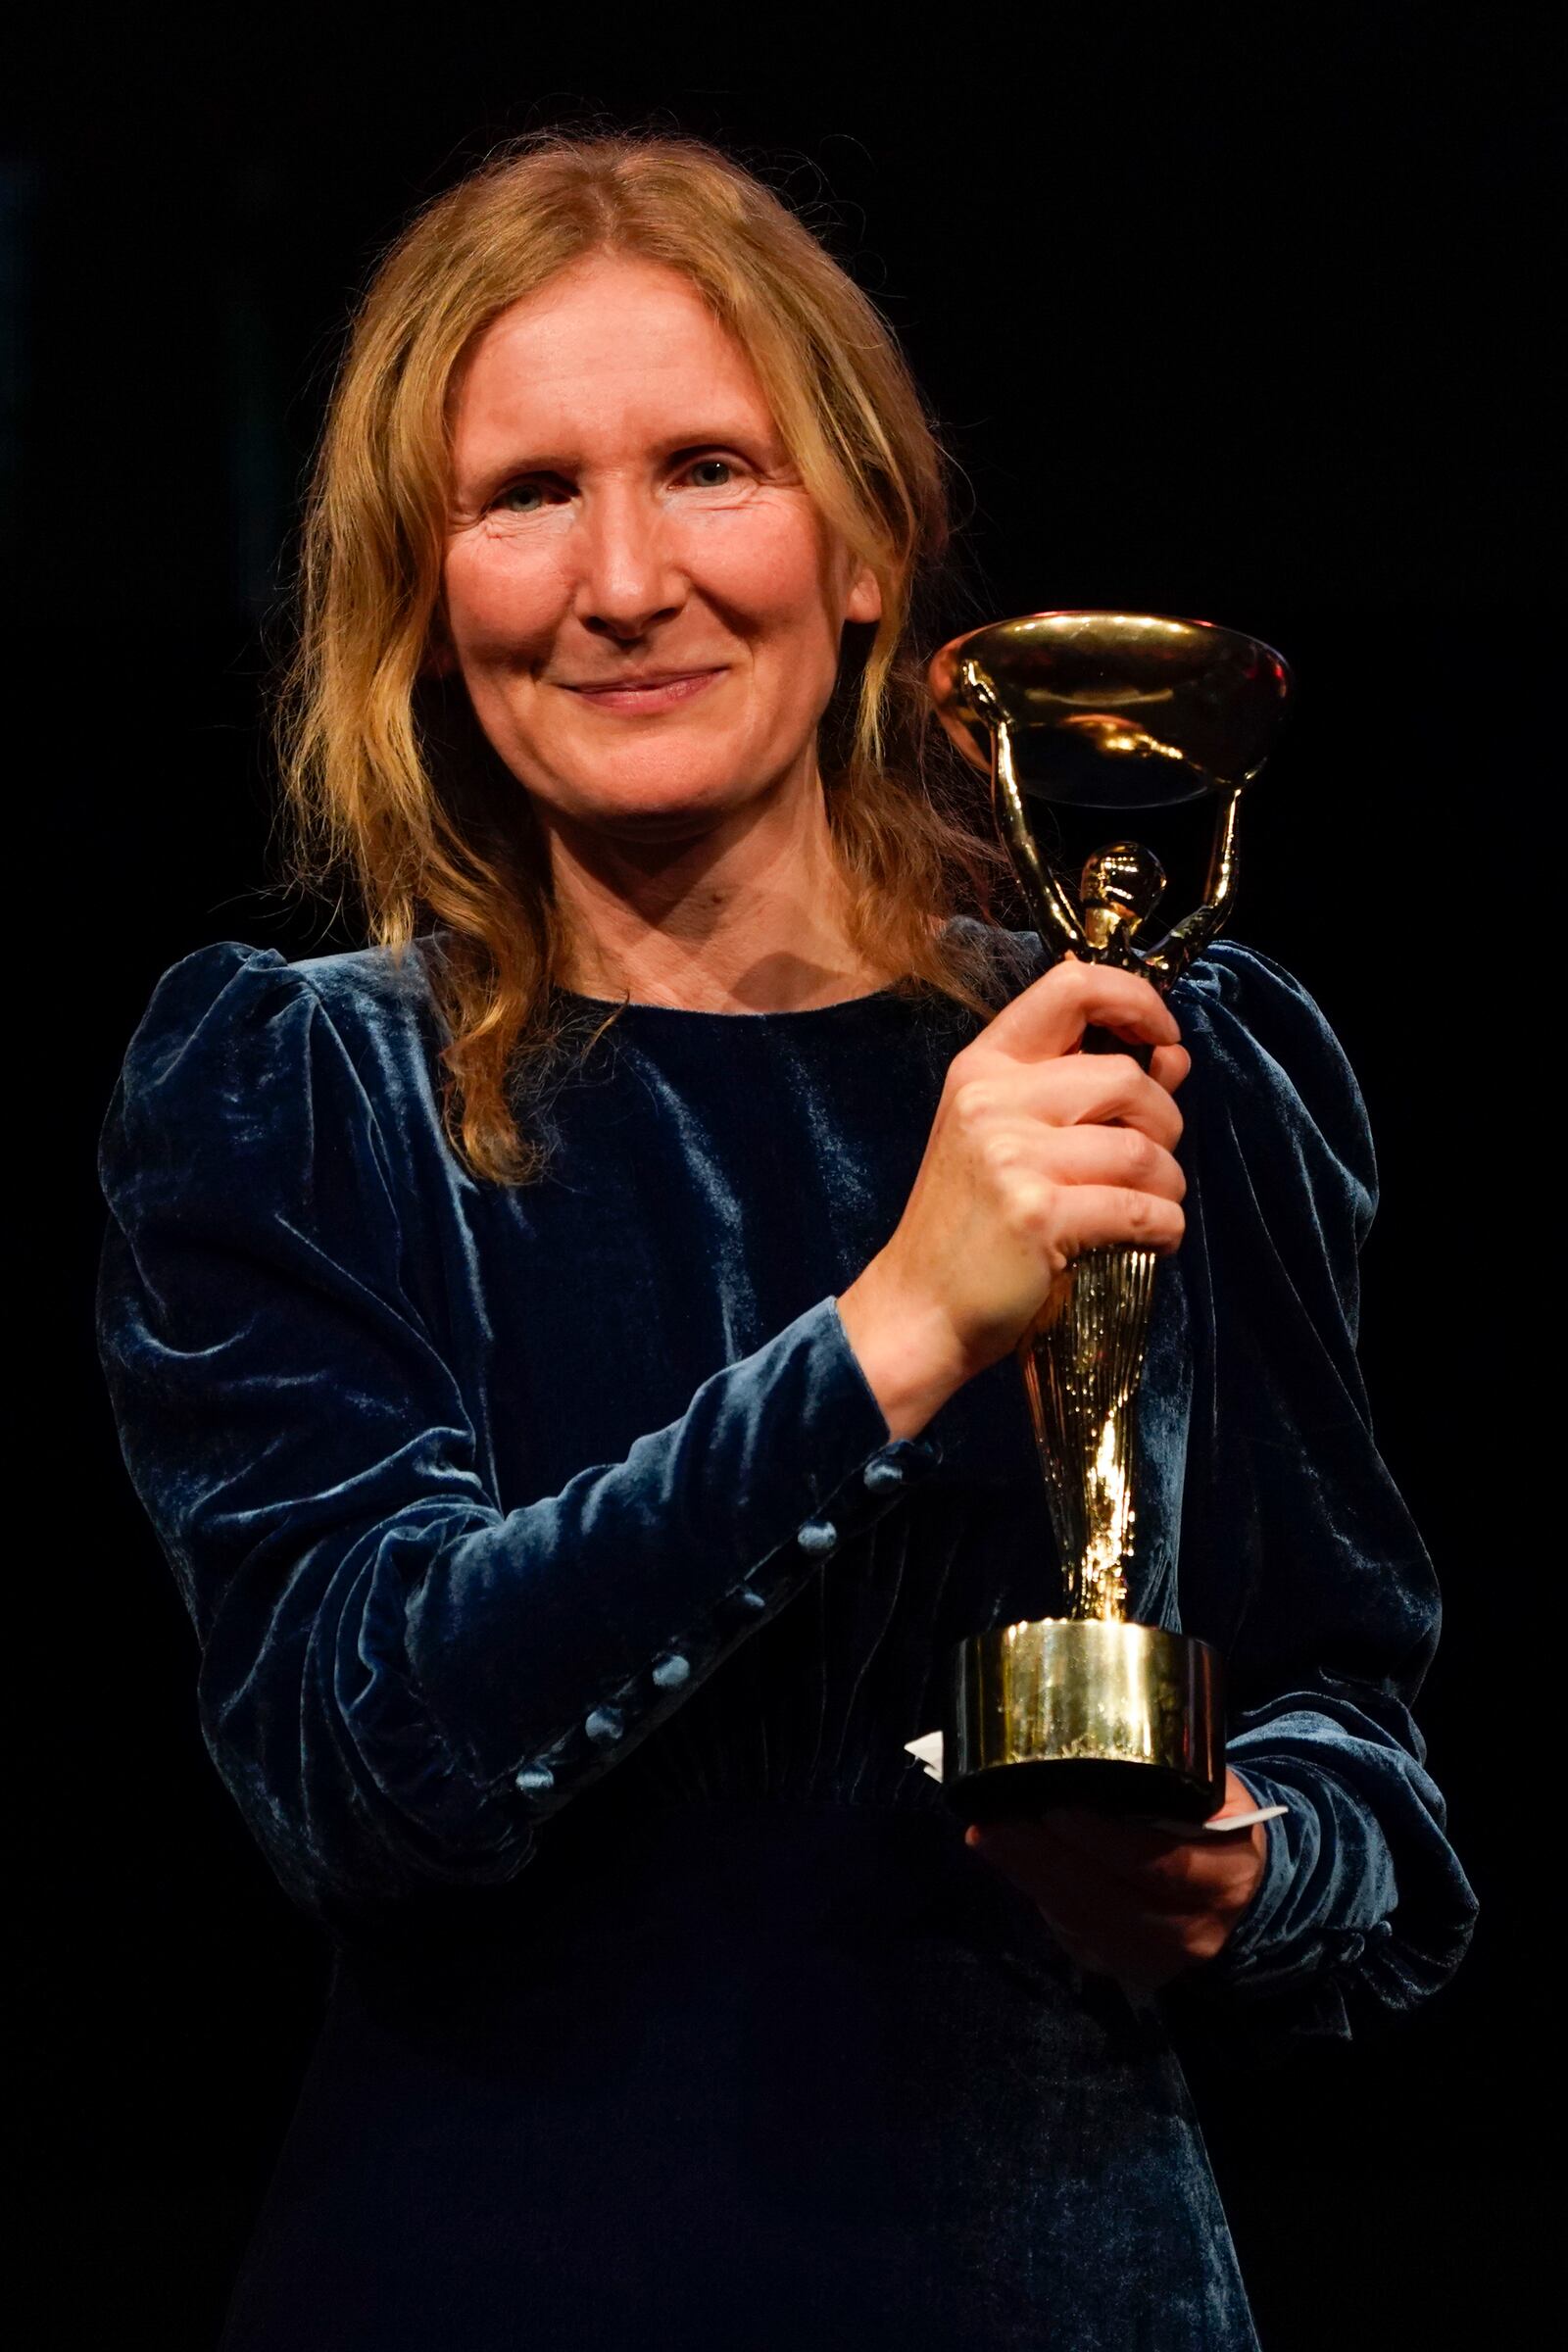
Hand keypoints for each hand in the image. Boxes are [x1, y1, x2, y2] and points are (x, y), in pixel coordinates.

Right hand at [838, 959, 1189, 1438]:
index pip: (1073, 986)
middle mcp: (992, 1100)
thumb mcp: (1011, 1139)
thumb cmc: (971, 1225)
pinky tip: (1148, 1242)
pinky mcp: (1037, 1215)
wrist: (919, 1309)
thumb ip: (1088, 1090)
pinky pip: (1143, 1210)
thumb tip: (1173, 1055)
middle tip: (1149, 1165)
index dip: (1138, 1001)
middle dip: (1164, 1125)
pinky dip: (1163, 1230)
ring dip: (1167, 1187)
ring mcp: (1011, 1156)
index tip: (1164, 1036)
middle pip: (1128, 1079)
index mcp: (984, 1068)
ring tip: (1147, 1210)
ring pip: (1144, 1150)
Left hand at [964, 1769, 1268, 1992]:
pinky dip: (1037, 1897)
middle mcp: (1195, 1931)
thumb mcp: (1212, 1791)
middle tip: (997, 1821)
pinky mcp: (1123, 1967)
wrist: (1234, 1883)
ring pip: (1083, 1923)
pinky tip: (1008, 1861)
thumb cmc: (1214, 1818)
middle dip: (1045, 1860)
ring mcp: (1157, 1958)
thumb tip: (1094, 1747)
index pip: (1161, 1866)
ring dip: (1028, 1877)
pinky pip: (1072, 1936)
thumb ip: (1169, 1780)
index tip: (1056, 1808)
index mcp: (1225, 1878)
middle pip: (1108, 1901)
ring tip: (987, 1834)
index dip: (1106, 1841)